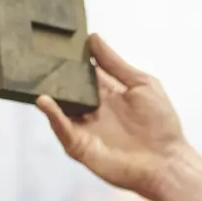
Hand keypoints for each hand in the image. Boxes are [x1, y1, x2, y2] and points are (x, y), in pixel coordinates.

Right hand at [38, 35, 188, 199]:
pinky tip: (45, 101)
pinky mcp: (80, 146)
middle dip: (53, 74)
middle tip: (37, 55)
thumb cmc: (161, 124)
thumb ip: (116, 64)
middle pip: (67, 89)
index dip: (72, 57)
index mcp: (107, 93)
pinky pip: (62, 129)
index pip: (83, 72)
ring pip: (60, 108)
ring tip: (35, 76)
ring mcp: (84, 128)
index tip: (57, 39)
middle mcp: (92, 109)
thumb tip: (94, 38)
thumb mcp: (142, 84)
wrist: (166, 162)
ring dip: (49, 93)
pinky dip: (53, 115)